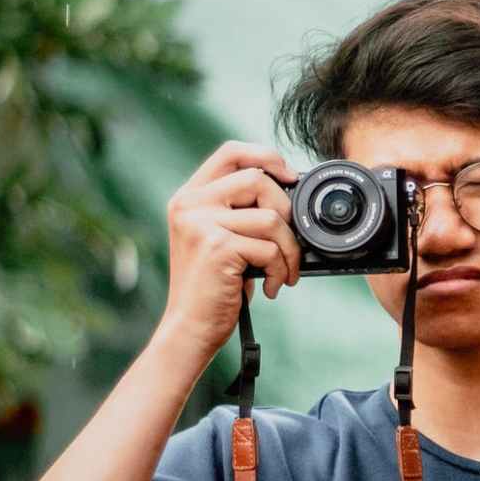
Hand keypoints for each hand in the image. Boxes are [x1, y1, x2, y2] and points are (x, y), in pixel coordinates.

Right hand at [159, 140, 303, 360]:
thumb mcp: (218, 239)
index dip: (266, 157)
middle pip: (258, 179)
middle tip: (288, 242)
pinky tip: (272, 287)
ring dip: (289, 250)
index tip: (290, 177)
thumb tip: (289, 193)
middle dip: (286, 212)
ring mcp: (201, 224)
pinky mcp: (217, 247)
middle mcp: (190, 205)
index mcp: (189, 197)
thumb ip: (239, 212)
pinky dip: (281, 270)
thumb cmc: (211, 288)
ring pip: (271, 218)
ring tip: (283, 272)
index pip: (231, 153)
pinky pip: (270, 249)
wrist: (190, 327)